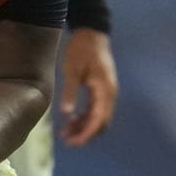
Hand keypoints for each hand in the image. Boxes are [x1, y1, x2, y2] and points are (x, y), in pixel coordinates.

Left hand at [59, 28, 117, 145]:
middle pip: (101, 123)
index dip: (86, 134)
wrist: (92, 33)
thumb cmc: (81, 49)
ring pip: (99, 118)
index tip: (73, 142)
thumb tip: (67, 112)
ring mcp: (107, 93)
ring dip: (84, 127)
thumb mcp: (72, 69)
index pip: (98, 120)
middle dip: (85, 134)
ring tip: (65, 131)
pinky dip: (85, 118)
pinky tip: (71, 120)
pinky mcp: (102, 91)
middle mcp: (110, 94)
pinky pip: (96, 110)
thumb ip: (70, 90)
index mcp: (105, 90)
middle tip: (66, 140)